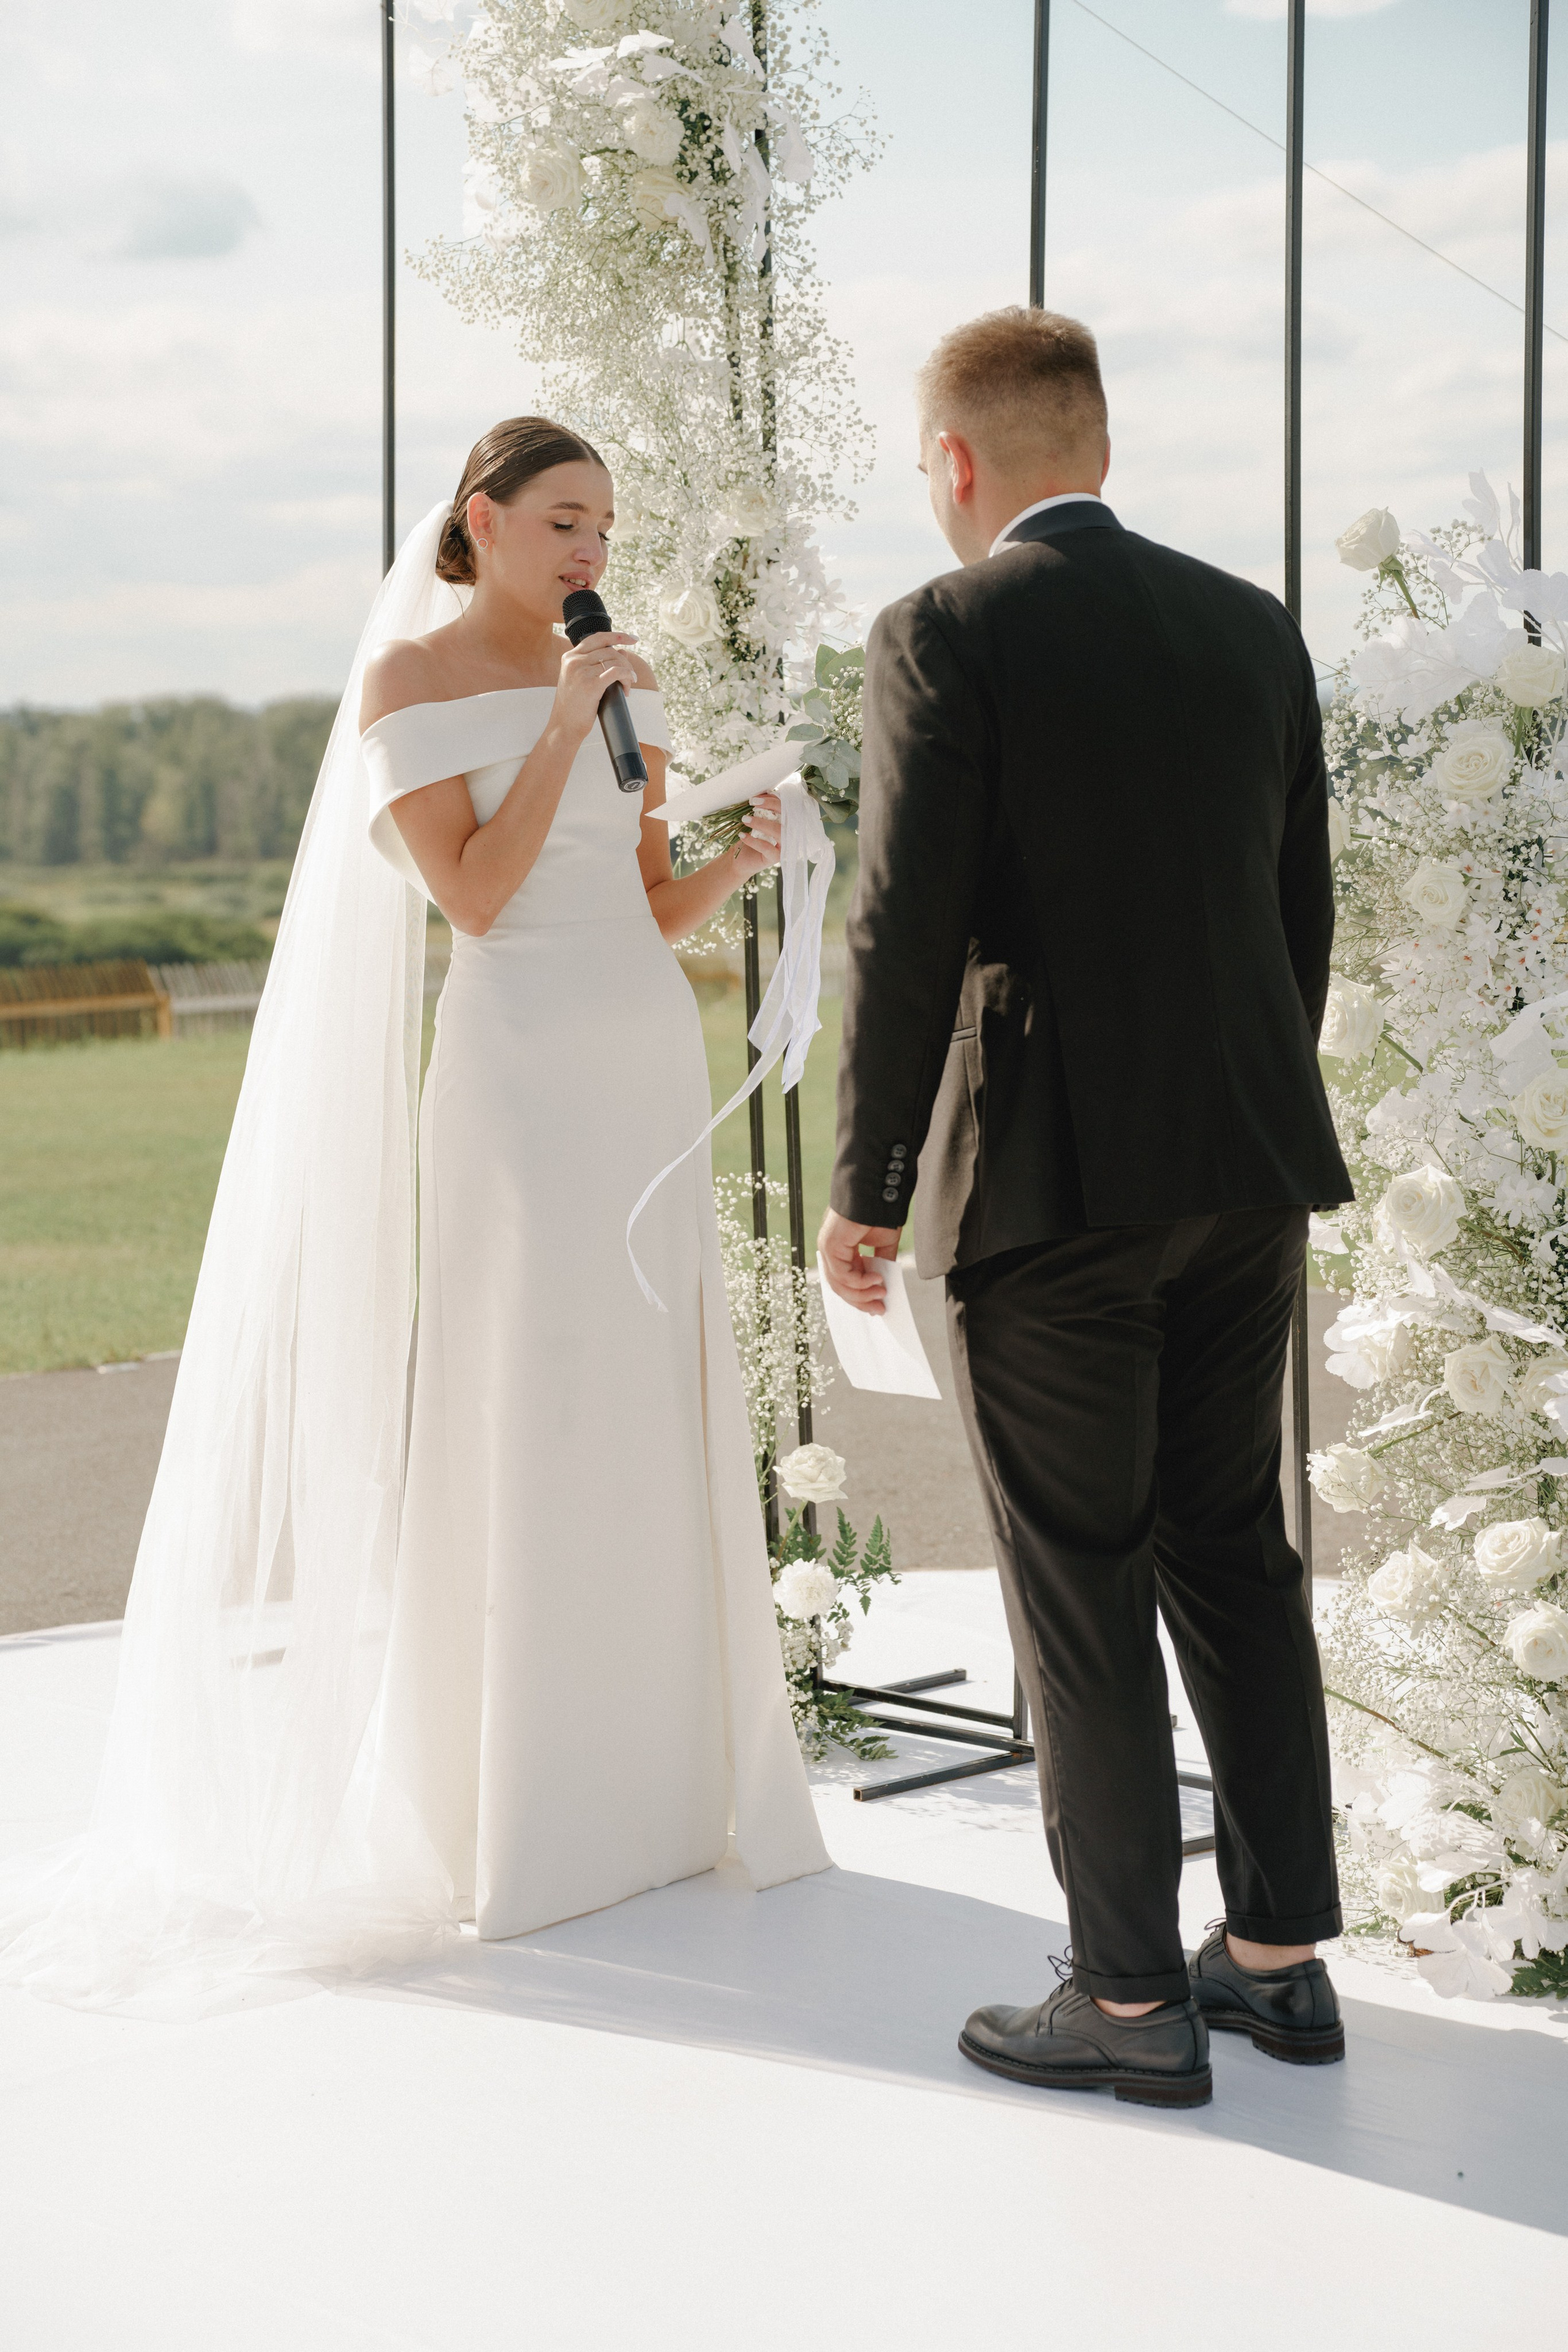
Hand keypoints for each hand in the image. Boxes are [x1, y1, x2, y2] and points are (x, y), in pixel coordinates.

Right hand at [550, 630, 640, 744]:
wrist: (564, 726)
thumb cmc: (573, 706)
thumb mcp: (580, 680)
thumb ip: (596, 664)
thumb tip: (622, 651)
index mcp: (569, 657)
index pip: (597, 638)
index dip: (617, 636)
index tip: (632, 639)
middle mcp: (574, 661)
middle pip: (609, 650)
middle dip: (625, 662)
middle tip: (630, 677)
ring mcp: (581, 672)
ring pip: (615, 661)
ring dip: (627, 672)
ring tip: (628, 685)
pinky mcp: (591, 685)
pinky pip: (617, 672)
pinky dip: (627, 676)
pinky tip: (629, 684)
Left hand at [729, 790, 781, 882]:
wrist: (740, 859)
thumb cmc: (749, 836)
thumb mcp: (756, 819)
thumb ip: (761, 808)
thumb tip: (760, 793)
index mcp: (788, 822)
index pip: (787, 806)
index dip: (773, 799)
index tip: (756, 797)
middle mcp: (790, 833)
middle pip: (788, 816)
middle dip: (771, 806)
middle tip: (752, 803)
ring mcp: (785, 846)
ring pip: (779, 831)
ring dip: (761, 823)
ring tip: (745, 819)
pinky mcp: (776, 857)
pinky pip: (767, 847)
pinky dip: (753, 840)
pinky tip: (742, 835)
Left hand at [817, 1208, 898, 1314]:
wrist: (877, 1191)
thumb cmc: (879, 1212)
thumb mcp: (884, 1245)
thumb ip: (882, 1264)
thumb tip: (885, 1286)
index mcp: (843, 1249)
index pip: (846, 1281)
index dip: (862, 1296)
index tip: (879, 1306)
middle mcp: (832, 1250)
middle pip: (841, 1286)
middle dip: (862, 1301)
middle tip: (880, 1309)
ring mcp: (829, 1248)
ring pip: (840, 1284)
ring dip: (863, 1294)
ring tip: (882, 1293)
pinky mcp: (830, 1246)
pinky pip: (843, 1275)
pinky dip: (861, 1282)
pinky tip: (877, 1279)